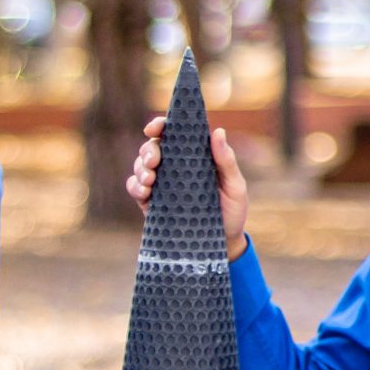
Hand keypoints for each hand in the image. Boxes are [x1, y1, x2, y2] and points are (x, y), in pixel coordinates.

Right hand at [127, 116, 249, 260]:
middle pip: (152, 147)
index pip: (173, 134)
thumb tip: (218, 131)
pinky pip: (134, 187)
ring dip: (140, 168)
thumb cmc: (232, 211)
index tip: (155, 128)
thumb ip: (226, 161)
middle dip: (148, 151)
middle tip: (154, 162)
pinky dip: (135, 186)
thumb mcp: (235, 186)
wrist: (223, 243)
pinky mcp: (152, 203)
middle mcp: (175, 166)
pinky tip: (144, 191)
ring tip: (150, 179)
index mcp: (194, 156)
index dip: (161, 126)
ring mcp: (161, 184)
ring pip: (140, 165)